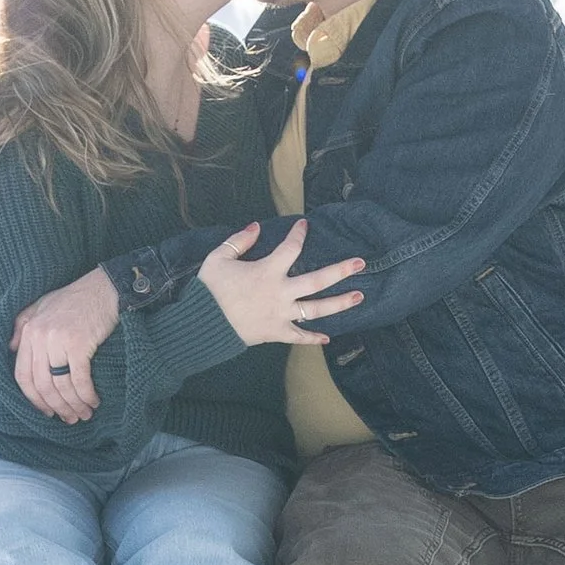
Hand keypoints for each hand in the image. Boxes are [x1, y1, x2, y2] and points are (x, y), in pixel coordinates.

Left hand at [10, 264, 121, 424]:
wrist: (105, 288)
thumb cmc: (75, 298)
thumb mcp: (42, 305)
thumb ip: (22, 324)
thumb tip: (10, 348)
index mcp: (29, 330)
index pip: (22, 374)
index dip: (33, 398)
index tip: (46, 411)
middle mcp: (40, 336)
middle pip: (42, 384)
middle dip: (55, 406)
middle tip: (68, 419)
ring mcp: (59, 340)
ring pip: (61, 385)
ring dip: (73, 405)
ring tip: (84, 414)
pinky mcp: (80, 343)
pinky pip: (79, 379)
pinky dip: (86, 395)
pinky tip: (93, 402)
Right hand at [197, 221, 364, 349]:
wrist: (203, 324)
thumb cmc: (209, 289)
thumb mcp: (218, 258)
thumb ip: (239, 240)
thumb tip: (257, 226)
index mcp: (267, 270)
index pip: (290, 247)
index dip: (299, 234)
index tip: (305, 225)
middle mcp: (281, 292)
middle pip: (318, 280)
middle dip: (341, 271)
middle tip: (361, 263)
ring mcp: (281, 314)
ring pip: (316, 309)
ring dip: (339, 303)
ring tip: (359, 297)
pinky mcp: (276, 332)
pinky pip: (298, 337)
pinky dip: (312, 338)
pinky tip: (327, 338)